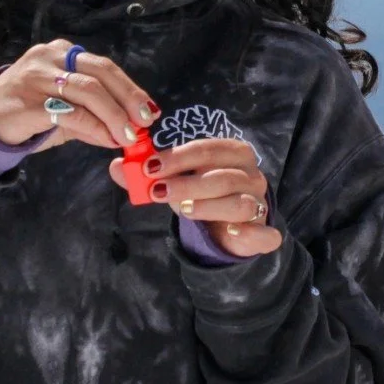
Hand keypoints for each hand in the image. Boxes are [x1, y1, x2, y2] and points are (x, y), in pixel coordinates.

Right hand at [0, 39, 155, 149]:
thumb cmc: (29, 111)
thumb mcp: (64, 108)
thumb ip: (95, 116)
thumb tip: (129, 131)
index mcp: (63, 53)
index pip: (104, 66)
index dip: (130, 88)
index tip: (150, 110)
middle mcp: (50, 58)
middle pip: (100, 73)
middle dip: (128, 98)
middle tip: (145, 122)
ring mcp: (37, 77)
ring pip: (87, 91)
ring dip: (114, 115)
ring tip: (128, 136)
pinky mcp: (27, 102)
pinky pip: (69, 112)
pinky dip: (93, 127)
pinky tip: (105, 139)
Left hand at [107, 138, 280, 256]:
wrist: (226, 227)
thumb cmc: (201, 195)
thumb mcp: (175, 181)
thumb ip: (148, 175)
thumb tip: (117, 166)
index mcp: (234, 154)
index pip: (209, 149)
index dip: (179, 157)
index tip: (150, 167)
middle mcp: (252, 177)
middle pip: (223, 177)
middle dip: (188, 183)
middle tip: (158, 191)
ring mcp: (260, 205)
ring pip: (240, 204)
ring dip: (208, 206)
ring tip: (181, 210)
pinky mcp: (264, 234)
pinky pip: (266, 234)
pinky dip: (250, 233)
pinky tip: (230, 232)